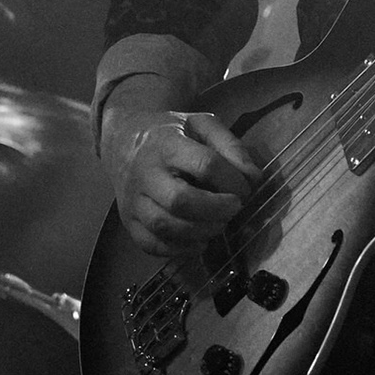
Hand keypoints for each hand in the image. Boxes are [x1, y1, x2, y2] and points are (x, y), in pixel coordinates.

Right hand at [103, 108, 262, 256]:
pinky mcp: (128, 222)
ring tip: (219, 224)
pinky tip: (199, 241)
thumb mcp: (202, 125)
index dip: (232, 181)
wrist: (122, 141)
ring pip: (165, 226)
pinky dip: (180, 250)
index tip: (245, 188)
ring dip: (202, 232)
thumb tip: (253, 179)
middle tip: (235, 208)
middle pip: (181, 201)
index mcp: (167, 144)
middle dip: (217, 210)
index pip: (205, 165)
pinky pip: (152, 245)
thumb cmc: (170, 133)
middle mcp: (145, 174)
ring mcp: (133, 201)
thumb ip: (231, 146)